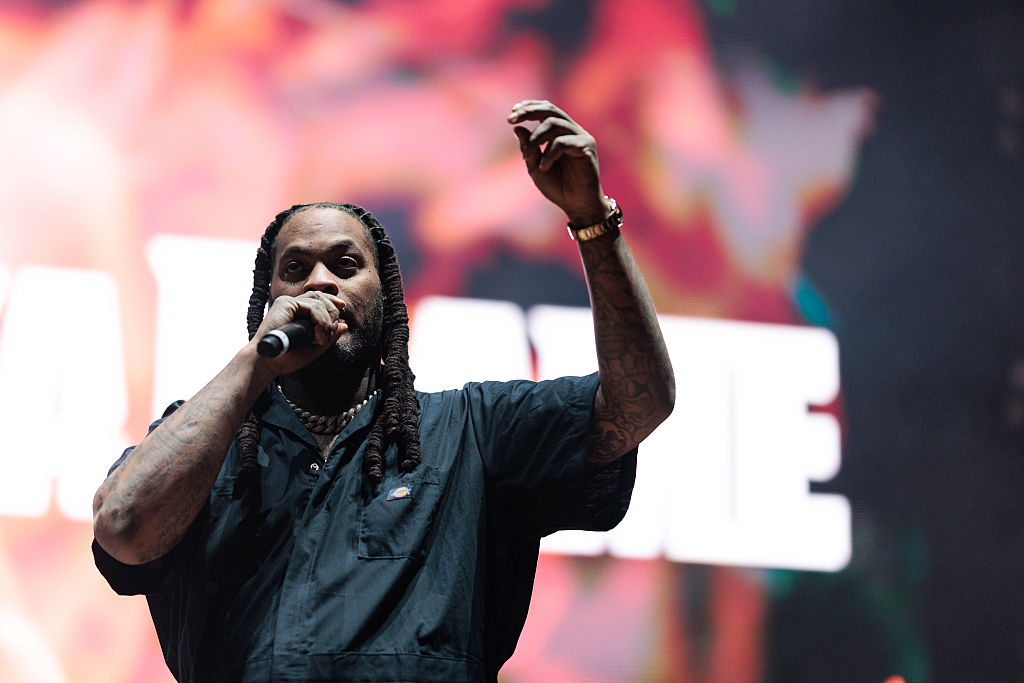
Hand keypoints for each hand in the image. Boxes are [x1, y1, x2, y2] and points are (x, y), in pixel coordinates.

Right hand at [250, 291, 347, 374]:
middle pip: (320, 297)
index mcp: (296, 311)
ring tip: (321, 339)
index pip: (318, 298)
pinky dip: (320, 321)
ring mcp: (288, 302)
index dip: (332, 301)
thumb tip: (344, 324)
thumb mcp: (314, 348)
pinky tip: (318, 336)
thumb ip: (329, 337)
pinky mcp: (285, 304)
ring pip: (319, 303)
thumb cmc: (287, 358)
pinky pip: (312, 307)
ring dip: (326, 322)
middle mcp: (292, 304)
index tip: (343, 308)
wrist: (268, 363)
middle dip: (332, 313)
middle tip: (330, 333)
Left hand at [508, 99, 612, 226]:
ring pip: (554, 124)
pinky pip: (562, 142)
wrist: (576, 205)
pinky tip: (544, 167)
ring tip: (527, 157)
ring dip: (535, 139)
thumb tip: (516, 127)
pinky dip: (549, 154)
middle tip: (511, 120)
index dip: (529, 106)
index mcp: (560, 132)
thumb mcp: (535, 167)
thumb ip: (528, 148)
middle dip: (528, 112)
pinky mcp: (587, 147)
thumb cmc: (558, 187)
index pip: (545, 110)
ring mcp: (581, 137)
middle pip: (550, 109)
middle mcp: (572, 131)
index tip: (511, 112)